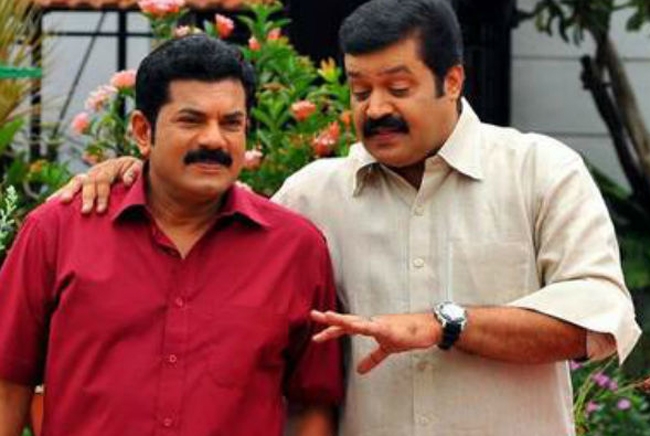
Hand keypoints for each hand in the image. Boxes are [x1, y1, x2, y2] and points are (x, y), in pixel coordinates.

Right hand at [48, 157, 142, 213]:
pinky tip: (49, 202)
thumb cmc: (137, 171)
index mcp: (110, 167)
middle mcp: (97, 170)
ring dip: (68, 192)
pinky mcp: (83, 181)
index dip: (101, 195)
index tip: (101, 210)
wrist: (131, 167)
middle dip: (86, 197)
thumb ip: (134, 173)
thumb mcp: (139, 169)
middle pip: (88, 182)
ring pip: (76, 182)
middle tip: (85, 212)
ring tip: (61, 203)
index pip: (103, 180)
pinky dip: (60, 193)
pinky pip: (70, 186)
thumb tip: (126, 181)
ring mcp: (89, 175)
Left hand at [311, 310, 440, 373]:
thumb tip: (359, 370)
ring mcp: (379, 324)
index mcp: (369, 326)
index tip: (316, 336)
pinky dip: (362, 325)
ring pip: (356, 321)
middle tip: (312, 314)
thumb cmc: (409, 334)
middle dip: (329, 320)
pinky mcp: (388, 328)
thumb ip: (372, 359)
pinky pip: (372, 327)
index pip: (346, 328)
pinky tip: (352, 325)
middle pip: (346, 321)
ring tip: (327, 316)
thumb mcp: (387, 349)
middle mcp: (371, 322)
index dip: (331, 331)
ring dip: (341, 319)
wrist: (428, 328)